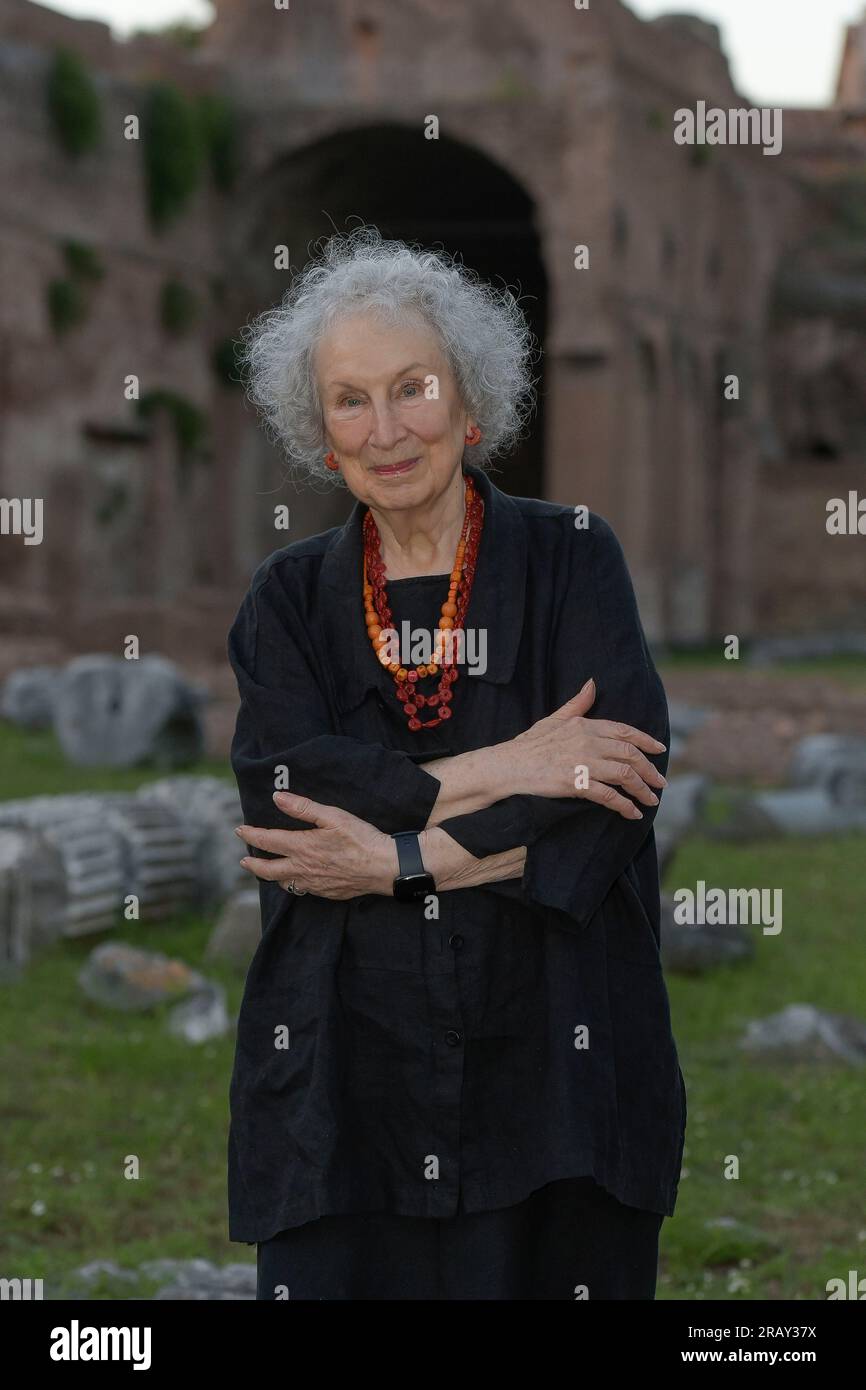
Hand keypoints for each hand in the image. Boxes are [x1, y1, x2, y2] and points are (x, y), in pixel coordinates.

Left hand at [236, 792, 396, 898]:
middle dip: (252, 864)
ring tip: (266, 870)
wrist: (383, 867)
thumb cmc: (361, 838)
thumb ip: (303, 807)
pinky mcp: (325, 892)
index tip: (240, 830)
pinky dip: (292, 884)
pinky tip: (296, 879)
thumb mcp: (333, 816)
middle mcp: (302, 868)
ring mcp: (313, 883)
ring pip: (283, 883)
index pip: (267, 840)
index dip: (251, 835)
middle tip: (244, 860)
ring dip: (271, 875)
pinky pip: (301, 890)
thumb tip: (278, 798)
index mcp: (302, 846)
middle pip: (267, 869)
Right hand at [508, 678, 665, 819]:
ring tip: (651, 800)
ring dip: (642, 790)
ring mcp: (582, 763)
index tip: (660, 750)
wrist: (508, 766)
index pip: (624, 731)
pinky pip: (608, 796)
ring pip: (624, 775)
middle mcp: (587, 742)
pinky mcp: (575, 784)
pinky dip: (624, 805)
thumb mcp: (554, 719)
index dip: (646, 741)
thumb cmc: (529, 744)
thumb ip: (577, 704)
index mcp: (585, 726)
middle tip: (660, 783)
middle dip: (650, 770)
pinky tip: (632, 813)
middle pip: (630, 754)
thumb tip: (592, 684)